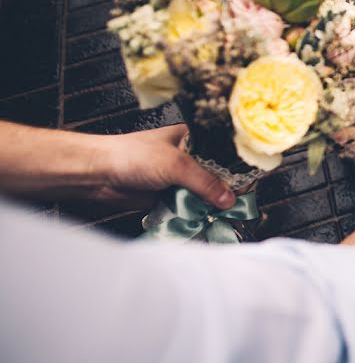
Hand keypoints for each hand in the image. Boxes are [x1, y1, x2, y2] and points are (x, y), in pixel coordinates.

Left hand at [94, 125, 235, 208]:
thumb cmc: (133, 156)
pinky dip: (196, 216)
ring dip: (210, 207)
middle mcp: (187, 159)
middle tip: (240, 206)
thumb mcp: (176, 165)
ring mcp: (177, 180)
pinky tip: (208, 222)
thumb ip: (205, 182)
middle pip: (215, 178)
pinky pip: (188, 209)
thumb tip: (229, 200)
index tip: (249, 186)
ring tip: (227, 218)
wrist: (97, 175)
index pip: (223, 154)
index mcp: (191, 140)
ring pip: (202, 195)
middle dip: (225, 193)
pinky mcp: (167, 198)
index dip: (237, 170)